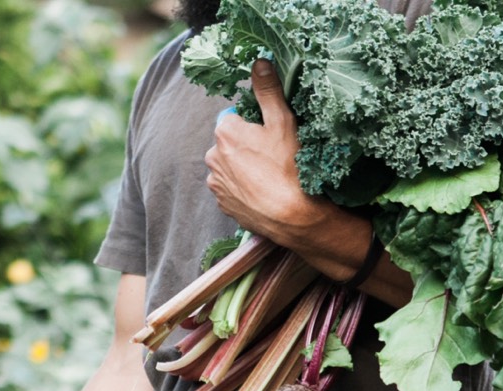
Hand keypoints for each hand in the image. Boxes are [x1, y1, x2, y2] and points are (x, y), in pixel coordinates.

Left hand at [205, 60, 344, 248]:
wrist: (290, 216)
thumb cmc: (288, 166)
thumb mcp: (282, 121)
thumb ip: (268, 90)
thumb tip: (259, 62)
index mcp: (224, 133)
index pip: (234, 117)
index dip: (253, 123)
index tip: (270, 134)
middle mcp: (212, 158)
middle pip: (229, 142)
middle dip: (246, 144)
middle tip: (272, 155)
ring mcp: (216, 184)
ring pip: (229, 166)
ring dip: (243, 167)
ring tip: (268, 175)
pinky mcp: (222, 205)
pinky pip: (231, 188)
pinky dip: (243, 188)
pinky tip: (262, 191)